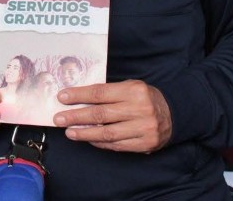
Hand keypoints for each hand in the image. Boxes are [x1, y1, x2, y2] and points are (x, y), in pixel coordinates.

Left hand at [53, 80, 171, 153]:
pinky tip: (87, 138)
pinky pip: (116, 145)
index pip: (100, 92)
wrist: (173, 114)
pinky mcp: (144, 143)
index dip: (79, 95)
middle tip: (59, 118)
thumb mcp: (130, 87)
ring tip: (69, 132)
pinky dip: (99, 142)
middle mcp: (139, 109)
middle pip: (100, 114)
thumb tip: (78, 98)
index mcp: (134, 90)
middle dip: (76, 116)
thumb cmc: (144, 98)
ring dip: (84, 133)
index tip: (62, 98)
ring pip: (107, 133)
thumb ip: (109, 93)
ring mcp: (143, 128)